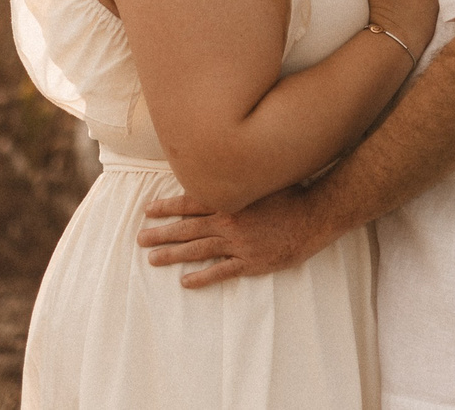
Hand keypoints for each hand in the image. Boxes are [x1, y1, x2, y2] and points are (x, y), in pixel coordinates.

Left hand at [138, 184, 330, 287]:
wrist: (314, 216)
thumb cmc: (289, 194)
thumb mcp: (259, 179)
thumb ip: (237, 179)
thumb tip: (216, 171)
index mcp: (229, 200)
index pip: (189, 203)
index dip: (167, 207)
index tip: (147, 210)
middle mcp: (228, 221)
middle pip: (187, 228)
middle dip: (161, 233)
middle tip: (140, 239)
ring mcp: (238, 244)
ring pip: (197, 251)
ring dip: (173, 255)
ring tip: (152, 259)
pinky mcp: (250, 262)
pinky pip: (220, 271)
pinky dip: (202, 277)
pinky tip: (185, 282)